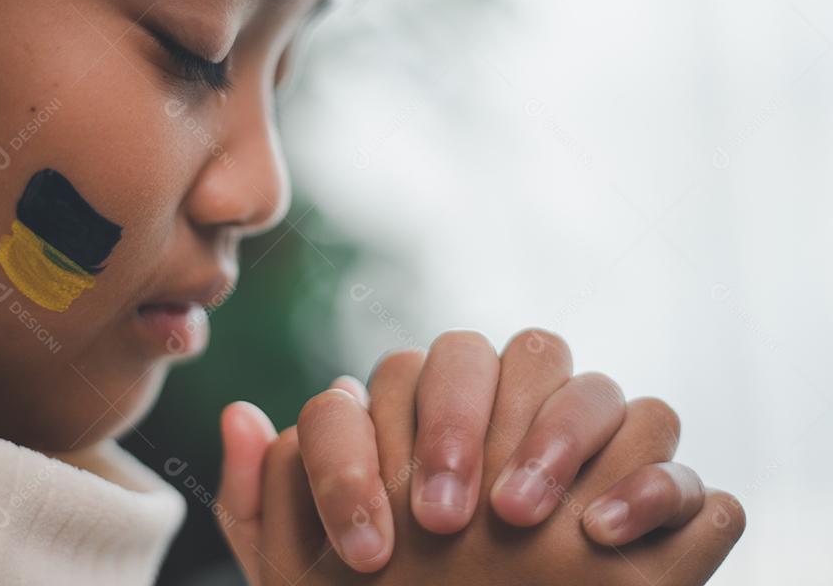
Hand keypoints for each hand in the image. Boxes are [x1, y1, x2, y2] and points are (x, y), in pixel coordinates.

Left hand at [216, 329, 744, 583]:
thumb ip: (262, 508)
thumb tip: (242, 415)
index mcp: (410, 431)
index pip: (379, 387)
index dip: (362, 456)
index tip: (366, 550)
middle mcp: (493, 424)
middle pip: (476, 354)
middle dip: (457, 423)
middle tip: (443, 520)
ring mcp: (575, 450)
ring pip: (579, 375)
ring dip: (552, 433)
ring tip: (520, 517)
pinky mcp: (650, 490)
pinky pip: (661, 434)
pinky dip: (647, 477)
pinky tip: (603, 535)